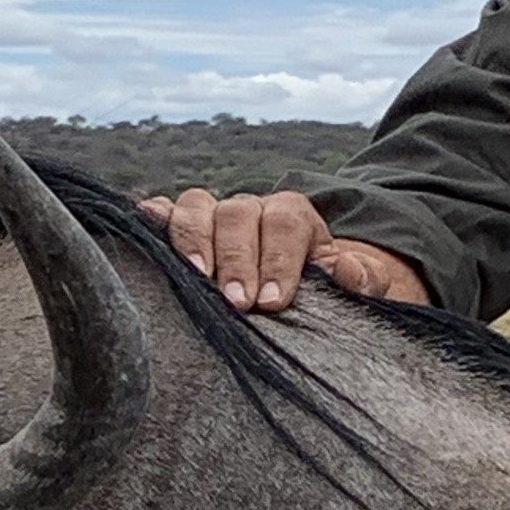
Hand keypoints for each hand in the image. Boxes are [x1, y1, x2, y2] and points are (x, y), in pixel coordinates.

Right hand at [137, 188, 429, 314]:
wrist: (302, 292)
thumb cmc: (329, 295)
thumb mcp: (361, 289)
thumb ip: (365, 281)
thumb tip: (349, 270)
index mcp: (296, 217)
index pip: (287, 223)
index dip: (279, 260)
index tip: (273, 302)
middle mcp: (252, 210)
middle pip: (239, 214)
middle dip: (237, 258)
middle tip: (237, 302)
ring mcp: (214, 217)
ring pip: (198, 207)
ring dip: (193, 239)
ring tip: (196, 278)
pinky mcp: (184, 231)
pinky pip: (165, 214)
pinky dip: (154, 217)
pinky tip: (145, 224)